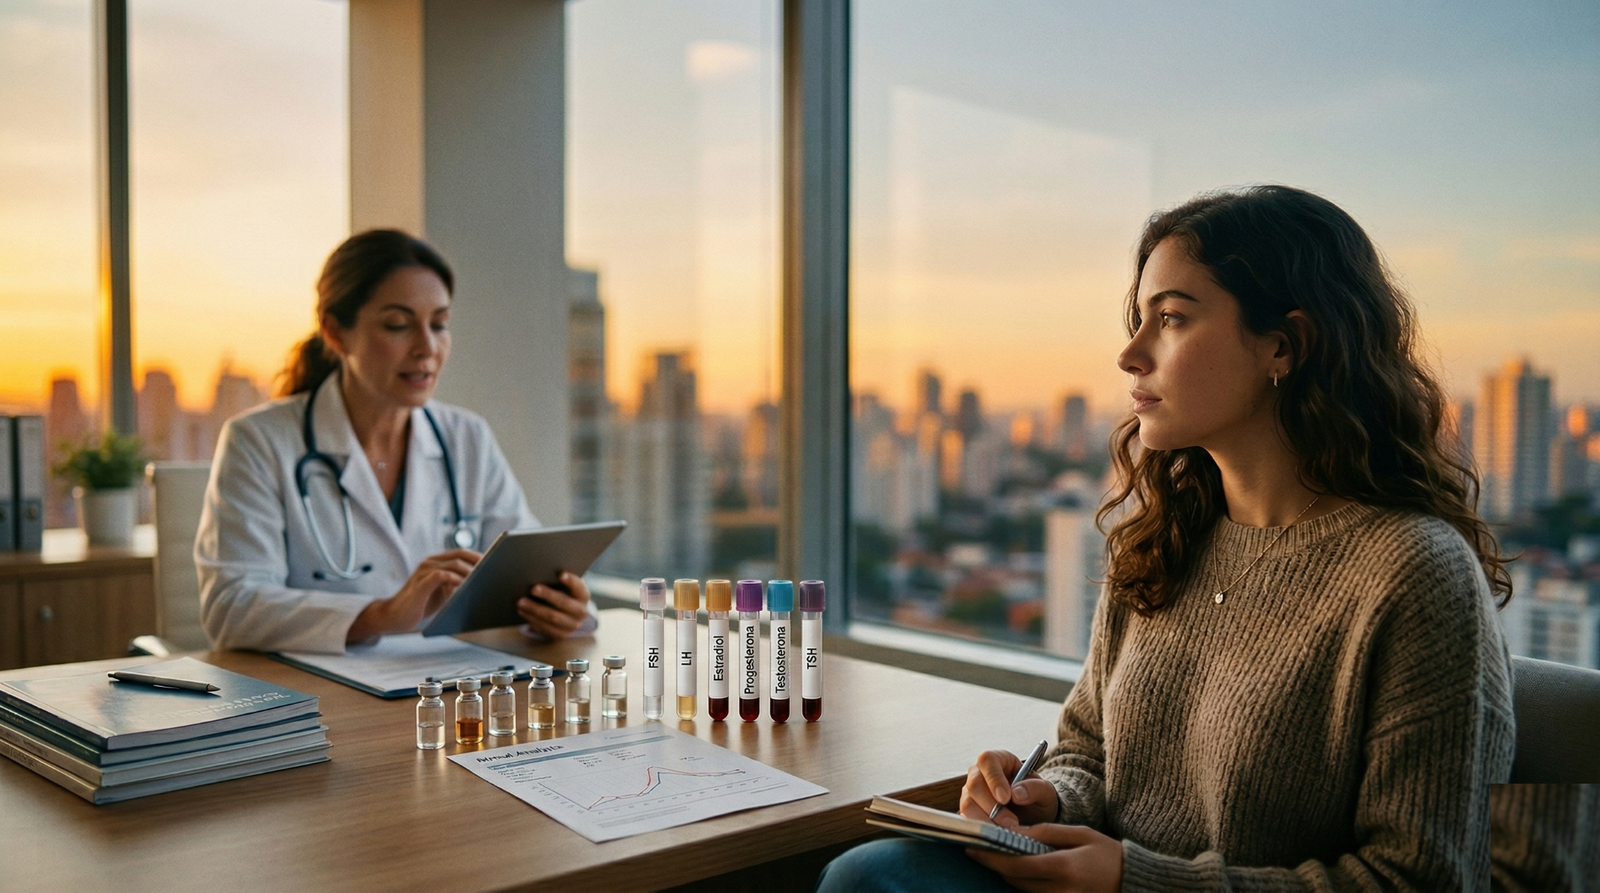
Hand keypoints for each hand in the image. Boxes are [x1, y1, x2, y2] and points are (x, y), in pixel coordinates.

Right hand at [346, 549, 480, 641]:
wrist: (395, 616)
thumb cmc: (422, 603)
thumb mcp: (443, 590)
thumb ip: (457, 582)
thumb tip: (481, 580)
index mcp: (436, 562)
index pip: (462, 553)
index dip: (479, 557)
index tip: (495, 563)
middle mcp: (430, 563)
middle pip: (460, 555)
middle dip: (479, 562)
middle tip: (493, 571)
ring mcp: (423, 572)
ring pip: (452, 564)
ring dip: (470, 572)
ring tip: (483, 580)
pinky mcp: (419, 585)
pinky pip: (439, 576)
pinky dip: (454, 578)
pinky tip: (464, 585)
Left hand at [517, 571, 591, 638]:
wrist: (567, 615)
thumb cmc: (562, 594)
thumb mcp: (564, 587)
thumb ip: (556, 581)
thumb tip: (539, 574)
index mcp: (583, 596)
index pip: (579, 587)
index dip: (571, 581)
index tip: (560, 574)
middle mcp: (581, 612)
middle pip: (564, 603)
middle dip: (547, 595)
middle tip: (532, 589)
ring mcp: (572, 625)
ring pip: (553, 617)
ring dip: (535, 610)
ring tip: (521, 602)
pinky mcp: (562, 635)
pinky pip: (546, 628)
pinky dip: (533, 620)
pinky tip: (523, 612)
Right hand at [961, 749, 1059, 828]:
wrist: (1034, 816)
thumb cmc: (1037, 797)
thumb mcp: (1045, 791)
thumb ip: (1035, 788)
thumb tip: (1016, 794)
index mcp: (997, 760)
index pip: (987, 760)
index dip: (994, 779)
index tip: (1005, 798)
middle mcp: (978, 773)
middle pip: (974, 785)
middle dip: (993, 807)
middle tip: (1012, 822)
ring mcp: (970, 793)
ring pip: (968, 805)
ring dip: (987, 821)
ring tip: (1008, 831)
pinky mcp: (968, 811)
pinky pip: (967, 820)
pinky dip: (982, 830)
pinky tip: (998, 836)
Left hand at [966, 824, 1122, 892]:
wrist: (1133, 880)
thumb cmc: (1108, 854)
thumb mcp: (1080, 834)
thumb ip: (1046, 833)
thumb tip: (1014, 833)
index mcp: (1065, 868)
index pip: (1017, 865)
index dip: (991, 857)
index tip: (973, 847)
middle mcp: (1061, 890)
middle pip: (1015, 879)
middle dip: (996, 864)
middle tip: (979, 848)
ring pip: (1022, 889)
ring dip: (1009, 873)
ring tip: (997, 855)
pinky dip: (1024, 882)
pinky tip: (1020, 869)